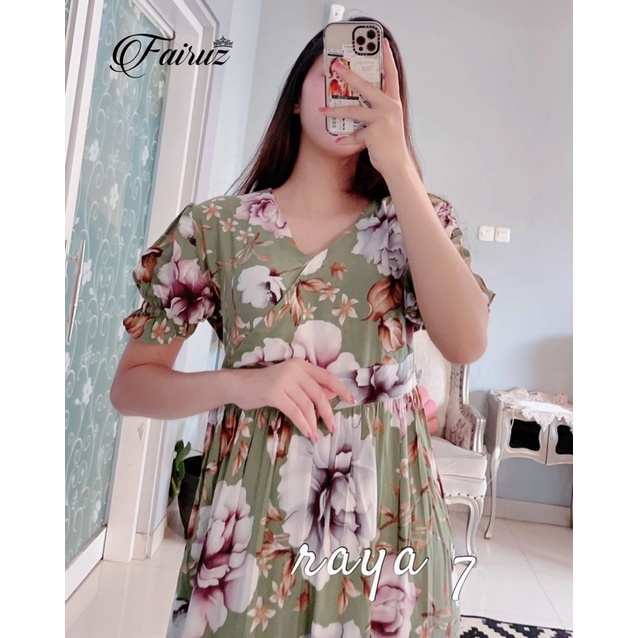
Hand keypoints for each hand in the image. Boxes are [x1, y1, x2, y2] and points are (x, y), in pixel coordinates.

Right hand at [226, 359, 354, 441]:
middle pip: (319, 393)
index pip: (327, 376)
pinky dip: (303, 424)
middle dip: (328, 412)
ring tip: (316, 435)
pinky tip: (307, 432)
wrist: (240, 385)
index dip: (341, 389)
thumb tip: (332, 395)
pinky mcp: (274, 393)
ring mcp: (284, 380)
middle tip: (333, 427)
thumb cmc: (266, 385)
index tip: (352, 400)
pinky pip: (295, 411)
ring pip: (307, 405)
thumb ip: (309, 386)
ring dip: (314, 422)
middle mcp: (295, 369)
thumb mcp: (290, 382)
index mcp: (301, 365)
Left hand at [320, 38, 411, 177]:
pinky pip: (354, 134)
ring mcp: (382, 119)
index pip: (392, 75)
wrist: (397, 164)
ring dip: (335, 111)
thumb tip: (352, 108)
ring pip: (353, 110)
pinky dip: (346, 139)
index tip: (384, 43)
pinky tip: (339, 142)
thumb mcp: (386, 123)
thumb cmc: (390, 144)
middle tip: (335, 66)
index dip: (388, 59)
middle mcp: (390, 107)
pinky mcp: (374, 132)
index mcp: (393, 102)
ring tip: (322, 110)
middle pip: (365, 86)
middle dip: (348, 75)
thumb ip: (374, 113)